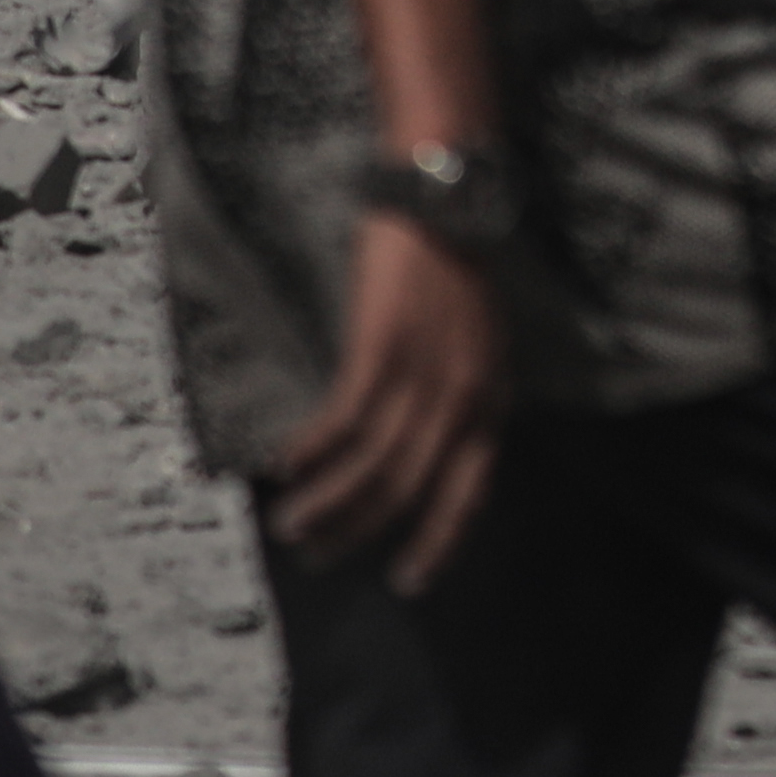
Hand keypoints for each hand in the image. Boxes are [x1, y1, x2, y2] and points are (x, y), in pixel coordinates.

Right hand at [270, 209, 508, 586]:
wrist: (443, 196)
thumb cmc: (455, 268)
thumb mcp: (478, 343)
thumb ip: (459, 397)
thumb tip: (425, 452)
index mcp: (490, 400)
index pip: (469, 492)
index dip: (439, 541)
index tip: (408, 579)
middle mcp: (464, 396)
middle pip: (408, 489)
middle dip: (360, 531)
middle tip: (319, 556)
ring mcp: (425, 372)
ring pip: (371, 466)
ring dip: (325, 503)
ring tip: (288, 524)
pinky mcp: (384, 347)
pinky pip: (344, 419)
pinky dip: (313, 451)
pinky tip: (285, 465)